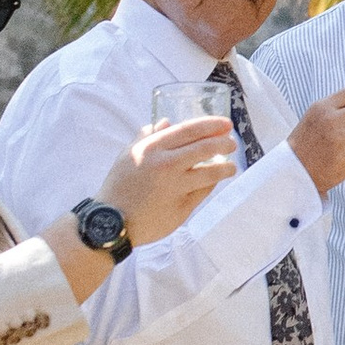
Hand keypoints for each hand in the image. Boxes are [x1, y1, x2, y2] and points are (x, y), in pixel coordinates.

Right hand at [103, 118, 236, 243]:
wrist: (112, 222)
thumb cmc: (119, 186)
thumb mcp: (127, 155)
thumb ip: (147, 137)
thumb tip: (166, 121)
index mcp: (152, 148)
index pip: (189, 130)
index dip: (211, 125)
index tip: (225, 124)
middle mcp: (165, 165)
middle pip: (204, 148)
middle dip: (224, 143)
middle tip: (232, 143)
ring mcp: (175, 187)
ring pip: (211, 172)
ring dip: (226, 167)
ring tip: (231, 166)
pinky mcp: (181, 208)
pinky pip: (203, 192)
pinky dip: (210, 184)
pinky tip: (213, 181)